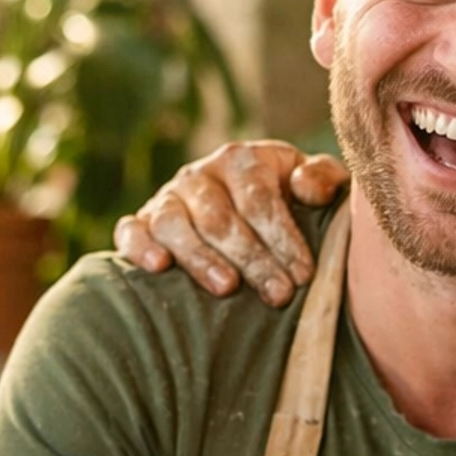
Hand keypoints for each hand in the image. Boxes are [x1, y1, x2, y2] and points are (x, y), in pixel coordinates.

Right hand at [114, 141, 347, 304]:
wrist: (250, 209)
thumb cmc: (294, 202)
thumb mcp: (319, 185)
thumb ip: (324, 179)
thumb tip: (303, 187)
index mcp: (243, 160)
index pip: (259, 199)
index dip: (283, 238)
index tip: (304, 274)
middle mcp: (200, 175)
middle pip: (220, 218)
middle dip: (253, 259)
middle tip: (279, 295)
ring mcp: (168, 197)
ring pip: (175, 224)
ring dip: (200, 258)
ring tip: (227, 288)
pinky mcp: (143, 222)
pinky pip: (131, 229)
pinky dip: (139, 246)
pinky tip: (158, 267)